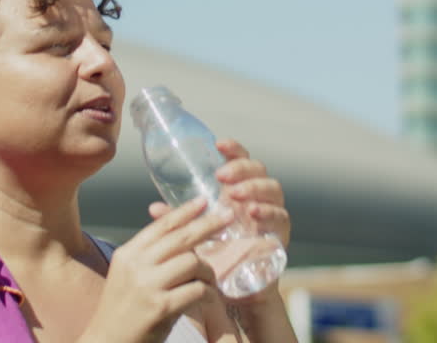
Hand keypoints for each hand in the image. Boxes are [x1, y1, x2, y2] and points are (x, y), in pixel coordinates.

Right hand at [86, 197, 233, 342]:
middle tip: (229, 217)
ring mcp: (147, 285)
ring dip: (207, 271)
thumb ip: (150, 257)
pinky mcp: (161, 306)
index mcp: (128, 254)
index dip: (185, 211)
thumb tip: (182, 238)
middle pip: (181, 237)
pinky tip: (208, 298)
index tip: (204, 201)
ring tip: (208, 281)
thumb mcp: (128, 276)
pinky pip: (197, 289)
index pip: (161, 225)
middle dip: (209, 225)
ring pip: (192, 262)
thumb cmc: (123, 313)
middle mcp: (135, 265)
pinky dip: (208, 293)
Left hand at [148, 138, 290, 249]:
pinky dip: (269, 212)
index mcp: (236, 191)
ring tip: (236, 194)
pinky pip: (282, 217)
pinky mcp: (280, 235)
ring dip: (254, 187)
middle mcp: (256, 198)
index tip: (218, 143)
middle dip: (242, 168)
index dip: (233, 149)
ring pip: (273, 188)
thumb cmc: (215, 258)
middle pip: (258, 170)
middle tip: (222, 176)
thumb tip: (155, 208)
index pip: (239, 161)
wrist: (234, 293)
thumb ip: (180, 221)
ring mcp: (270, 215)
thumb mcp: (195, 237)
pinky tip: (254, 213)